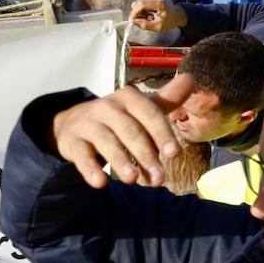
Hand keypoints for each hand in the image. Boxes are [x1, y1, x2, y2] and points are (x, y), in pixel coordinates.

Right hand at [50, 73, 193, 188]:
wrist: (72, 123)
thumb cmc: (117, 118)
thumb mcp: (140, 108)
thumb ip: (167, 99)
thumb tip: (192, 79)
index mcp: (128, 97)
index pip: (149, 114)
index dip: (162, 134)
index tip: (173, 154)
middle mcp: (106, 107)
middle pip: (129, 131)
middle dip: (145, 155)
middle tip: (158, 179)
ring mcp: (87, 123)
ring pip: (106, 142)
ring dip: (120, 161)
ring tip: (132, 180)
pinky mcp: (71, 141)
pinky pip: (81, 155)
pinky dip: (90, 169)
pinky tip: (100, 183)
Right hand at [128, 0, 186, 33]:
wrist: (176, 15)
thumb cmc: (169, 22)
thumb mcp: (158, 27)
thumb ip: (145, 25)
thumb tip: (133, 22)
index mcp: (159, 3)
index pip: (141, 4)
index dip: (134, 13)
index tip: (131, 21)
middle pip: (138, 3)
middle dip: (136, 13)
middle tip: (140, 22)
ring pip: (137, 3)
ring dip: (138, 12)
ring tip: (146, 18)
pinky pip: (140, 3)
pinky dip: (140, 10)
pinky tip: (147, 14)